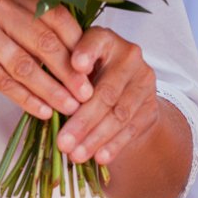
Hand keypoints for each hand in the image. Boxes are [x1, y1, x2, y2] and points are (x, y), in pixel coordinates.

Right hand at [0, 0, 92, 120]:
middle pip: (43, 39)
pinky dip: (25, 97)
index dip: (76, 40)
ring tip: (70, 107)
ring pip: (25, 63)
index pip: (53, 14)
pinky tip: (41, 110)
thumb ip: (23, 17)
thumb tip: (68, 44)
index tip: (92, 64)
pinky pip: (3, 80)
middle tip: (88, 92)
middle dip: (70, 69)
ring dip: (51, 88)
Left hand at [55, 26, 160, 167]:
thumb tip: (46, 102)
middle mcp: (129, 56)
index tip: (75, 66)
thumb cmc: (87, 77)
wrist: (125, 92)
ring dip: (96, 138)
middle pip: (106, 91)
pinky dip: (114, 145)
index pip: (96, 42)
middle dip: (83, 120)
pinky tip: (99, 158)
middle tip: (62, 142)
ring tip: (75, 156)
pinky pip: (131, 128)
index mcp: (105, 39)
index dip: (86, 53)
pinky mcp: (151, 105)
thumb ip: (64, 77)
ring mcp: (144, 81)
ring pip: (119, 114)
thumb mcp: (75, 68)